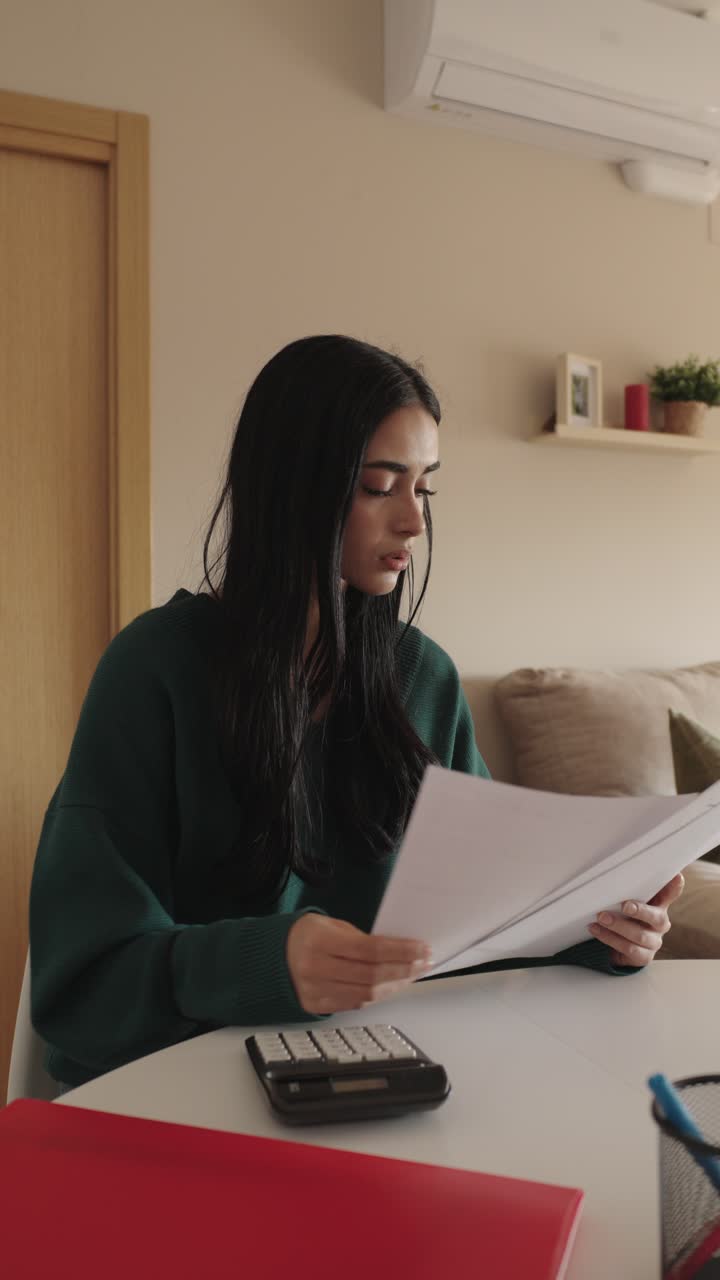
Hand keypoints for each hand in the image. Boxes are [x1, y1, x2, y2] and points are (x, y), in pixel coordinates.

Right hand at [286, 914, 431, 1014]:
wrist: (271, 956)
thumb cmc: (305, 935)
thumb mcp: (331, 925)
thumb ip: (360, 938)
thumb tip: (397, 951)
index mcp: (319, 941)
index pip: (369, 949)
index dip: (400, 951)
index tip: (422, 949)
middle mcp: (315, 968)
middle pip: (371, 975)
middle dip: (403, 970)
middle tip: (423, 963)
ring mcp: (315, 991)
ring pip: (366, 994)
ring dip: (394, 986)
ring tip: (411, 975)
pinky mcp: (316, 1006)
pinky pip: (355, 1004)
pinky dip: (377, 996)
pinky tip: (390, 987)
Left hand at [587, 873, 684, 966]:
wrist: (620, 948)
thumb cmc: (626, 918)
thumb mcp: (628, 902)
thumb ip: (629, 890)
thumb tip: (615, 872)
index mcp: (659, 906)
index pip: (670, 894)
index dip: (674, 887)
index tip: (676, 876)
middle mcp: (660, 924)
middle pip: (656, 917)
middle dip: (640, 911)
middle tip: (625, 905)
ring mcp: (653, 942)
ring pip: (639, 935)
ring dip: (618, 925)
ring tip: (601, 917)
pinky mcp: (643, 957)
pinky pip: (628, 948)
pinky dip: (609, 938)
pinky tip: (596, 929)